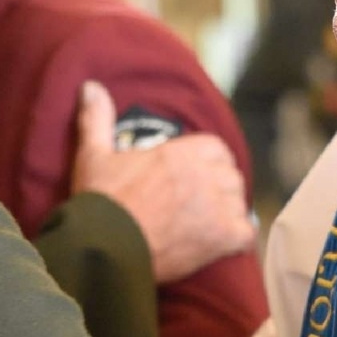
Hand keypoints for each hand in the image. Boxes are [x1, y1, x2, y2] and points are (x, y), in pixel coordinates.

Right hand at [70, 80, 253, 282]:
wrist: (103, 250)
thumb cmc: (100, 202)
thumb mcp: (93, 154)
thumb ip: (98, 118)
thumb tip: (91, 86)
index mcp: (180, 153)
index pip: (216, 148)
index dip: (207, 161)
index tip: (192, 174)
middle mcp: (204, 176)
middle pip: (230, 175)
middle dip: (218, 186)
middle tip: (197, 201)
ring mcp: (216, 208)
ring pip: (238, 202)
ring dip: (226, 212)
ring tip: (206, 223)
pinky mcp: (221, 238)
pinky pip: (245, 234)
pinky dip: (235, 238)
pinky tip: (219, 242)